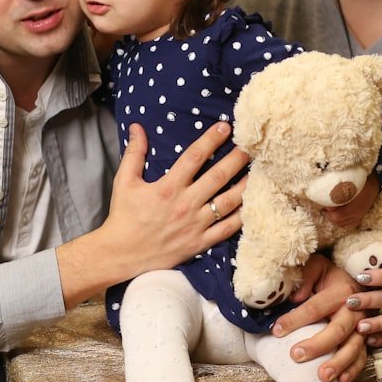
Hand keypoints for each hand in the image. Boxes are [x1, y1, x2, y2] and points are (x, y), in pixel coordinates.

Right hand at [59, 122, 249, 307]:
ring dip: (245, 185)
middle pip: (218, 176)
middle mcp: (186, 204)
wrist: (121, 254)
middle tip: (252, 145)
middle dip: (237, 159)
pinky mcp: (201, 242)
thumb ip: (134, 153)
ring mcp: (196, 225)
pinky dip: (243, 217)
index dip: (211, 139)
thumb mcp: (125, 181)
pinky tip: (254, 204)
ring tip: (260, 171)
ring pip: (228, 202)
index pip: (195, 157)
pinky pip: (228, 229)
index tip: (225, 127)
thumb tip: (137, 127)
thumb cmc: (123, 216)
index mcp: (168, 187)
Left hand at [272, 254, 368, 381]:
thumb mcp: (316, 265)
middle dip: (318, 345)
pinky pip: (362, 356)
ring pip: (353, 347)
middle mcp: (355, 309)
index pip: (315, 307)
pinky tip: (341, 381)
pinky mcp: (365, 338)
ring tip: (322, 376)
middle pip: (338, 330)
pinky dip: (353, 369)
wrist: (355, 279)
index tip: (277, 330)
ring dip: (338, 362)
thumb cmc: (328, 274)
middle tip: (296, 355)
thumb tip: (295, 297)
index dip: (296, 319)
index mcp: (341, 290)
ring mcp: (362, 325)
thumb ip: (306, 276)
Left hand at [322, 172, 378, 228]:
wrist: (374, 180)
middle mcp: (358, 214)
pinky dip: (342, 222)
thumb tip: (325, 199)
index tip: (325, 202)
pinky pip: (349, 225)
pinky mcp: (361, 216)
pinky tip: (339, 213)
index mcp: (354, 208)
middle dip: (330, 215)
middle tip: (326, 206)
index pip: (336, 217)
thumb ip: (337, 193)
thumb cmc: (360, 181)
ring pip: (343, 225)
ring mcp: (360, 216)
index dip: (328, 210)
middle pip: (338, 222)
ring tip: (332, 209)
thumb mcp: (347, 185)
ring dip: (335, 218)